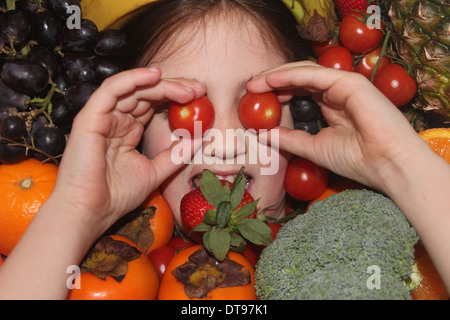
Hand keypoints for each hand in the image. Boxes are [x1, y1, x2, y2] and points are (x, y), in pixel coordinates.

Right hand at [52, 67, 205, 231]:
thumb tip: (201, 138)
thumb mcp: (155, 172)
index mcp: (128, 130)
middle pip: (146, 93)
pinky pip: (112, 90)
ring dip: (161, 84)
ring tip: (187, 88)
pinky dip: (133, 78)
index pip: (153, 104)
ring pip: (133, 88)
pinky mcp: (90, 117)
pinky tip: (155, 75)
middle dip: (174, 88)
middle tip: (199, 89)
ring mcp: (102, 117)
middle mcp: (116, 120)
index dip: (176, 97)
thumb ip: (176, 154)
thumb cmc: (117, 195)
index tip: (201, 98)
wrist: (91, 212)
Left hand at [248, 61, 425, 191]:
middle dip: (273, 80)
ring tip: (255, 83)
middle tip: (250, 88)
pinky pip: (314, 75)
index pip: (300, 91)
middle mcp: (337, 92)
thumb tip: (263, 134)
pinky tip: (271, 80)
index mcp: (332, 105)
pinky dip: (290, 75)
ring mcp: (345, 85)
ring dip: (277, 75)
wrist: (388, 166)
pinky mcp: (350, 83)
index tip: (254, 99)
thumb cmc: (358, 161)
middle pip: (299, 78)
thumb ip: (289, 139)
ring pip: (305, 72)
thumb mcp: (313, 148)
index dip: (277, 91)